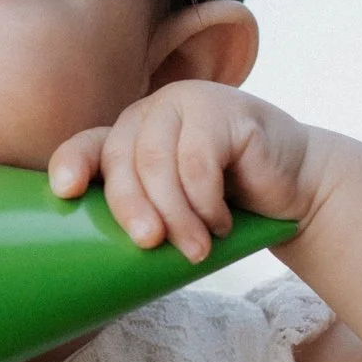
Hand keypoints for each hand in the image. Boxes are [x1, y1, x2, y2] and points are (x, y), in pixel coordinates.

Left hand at [47, 81, 323, 263]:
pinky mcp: (224, 110)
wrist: (295, 189)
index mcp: (128, 134)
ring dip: (176, 215)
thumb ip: (143, 211)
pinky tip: (221, 221)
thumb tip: (93, 258)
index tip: (65, 191)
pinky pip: (199, 160)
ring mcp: (187, 103)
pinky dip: (207, 201)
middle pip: (124, 160)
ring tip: (195, 249)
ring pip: (159, 163)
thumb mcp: (176, 208)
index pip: (89, 145)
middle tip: (148, 245)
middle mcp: (151, 112)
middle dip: (132, 208)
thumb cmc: (226, 205)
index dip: (72, 164)